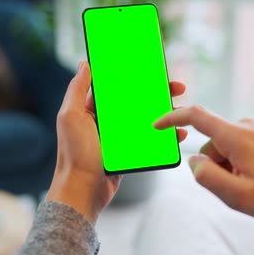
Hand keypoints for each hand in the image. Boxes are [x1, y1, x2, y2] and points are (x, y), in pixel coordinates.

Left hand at [46, 61, 187, 223]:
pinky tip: (178, 133)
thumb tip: (85, 64)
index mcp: (91, 108)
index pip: (116, 86)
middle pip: (135, 100)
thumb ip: (77, 89)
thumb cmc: (74, 154)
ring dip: (164, 113)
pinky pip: (149, 139)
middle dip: (156, 92)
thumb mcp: (71, 117)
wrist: (83, 190)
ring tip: (182, 110)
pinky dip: (164, 135)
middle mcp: (105, 120)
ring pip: (145, 119)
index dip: (133, 75)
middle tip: (177, 87)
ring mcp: (118, 136)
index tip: (152, 67)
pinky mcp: (128, 151)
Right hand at [154, 106, 253, 224]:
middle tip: (237, 186)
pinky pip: (244, 142)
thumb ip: (207, 177)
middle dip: (215, 163)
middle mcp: (249, 124)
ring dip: (231, 162)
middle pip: (213, 141)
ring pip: (228, 143)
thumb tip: (194, 161)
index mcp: (238, 136)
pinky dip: (243, 157)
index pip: (197, 117)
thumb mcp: (238, 196)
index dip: (173, 118)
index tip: (157, 125)